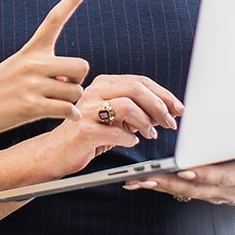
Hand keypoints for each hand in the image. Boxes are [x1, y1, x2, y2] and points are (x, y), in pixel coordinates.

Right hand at [0, 0, 92, 140]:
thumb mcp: (14, 69)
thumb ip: (43, 69)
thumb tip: (70, 80)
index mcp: (30, 51)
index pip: (54, 19)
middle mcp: (32, 63)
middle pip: (82, 65)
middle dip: (78, 80)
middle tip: (63, 88)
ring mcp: (32, 85)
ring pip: (76, 91)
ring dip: (71, 101)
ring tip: (53, 105)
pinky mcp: (31, 106)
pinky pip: (68, 109)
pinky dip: (71, 115)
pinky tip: (64, 117)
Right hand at [33, 74, 182, 175]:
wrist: (56, 152)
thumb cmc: (88, 134)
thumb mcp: (114, 117)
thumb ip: (136, 110)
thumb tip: (168, 110)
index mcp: (103, 84)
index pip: (140, 81)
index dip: (163, 94)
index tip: (178, 108)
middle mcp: (95, 92)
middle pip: (136, 89)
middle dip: (159, 106)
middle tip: (170, 123)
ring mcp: (87, 110)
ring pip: (127, 106)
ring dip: (146, 122)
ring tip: (151, 135)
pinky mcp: (84, 130)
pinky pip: (116, 132)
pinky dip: (129, 138)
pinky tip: (131, 142)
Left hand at [123, 145, 234, 208]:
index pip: (222, 177)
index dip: (204, 175)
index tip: (186, 170)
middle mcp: (226, 190)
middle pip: (194, 187)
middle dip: (168, 183)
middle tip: (144, 178)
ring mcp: (214, 194)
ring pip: (182, 191)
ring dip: (158, 186)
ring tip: (133, 180)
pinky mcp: (203, 192)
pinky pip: (179, 191)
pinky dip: (160, 186)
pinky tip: (140, 181)